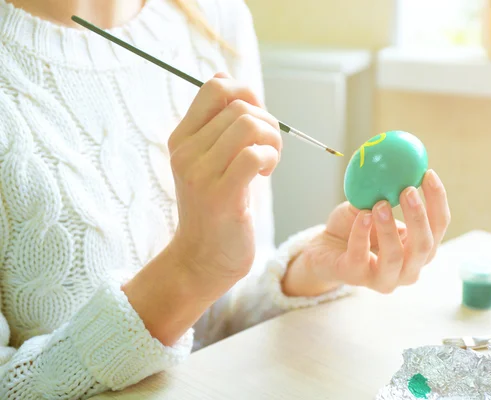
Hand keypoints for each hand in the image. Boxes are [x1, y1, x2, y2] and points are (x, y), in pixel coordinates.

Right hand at [167, 72, 281, 283]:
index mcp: (182, 138)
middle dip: (268, 122)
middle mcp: (186, 151)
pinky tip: (265, 175)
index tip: (257, 119)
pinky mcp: (220, 195)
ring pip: (249, 126)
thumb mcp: (210, 160)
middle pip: (239, 106)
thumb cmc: (216, 207)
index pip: (214, 86)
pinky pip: (255, 155)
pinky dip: (270, 159)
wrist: (202, 259)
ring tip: (268, 161)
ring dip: (272, 140)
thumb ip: (217, 123)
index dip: (246, 93)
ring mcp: (200, 173)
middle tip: (268, 149)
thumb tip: (224, 76)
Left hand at [282, 170, 449, 295]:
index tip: (428, 174)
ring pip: (395, 257)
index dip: (438, 201)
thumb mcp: (374, 204)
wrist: (324, 248)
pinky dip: (362, 234)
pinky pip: (361, 256)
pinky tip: (362, 216)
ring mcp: (383, 279)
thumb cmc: (355, 226)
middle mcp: (408, 269)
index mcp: (419, 250)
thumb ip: (389, 190)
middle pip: (424, 246)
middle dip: (418, 217)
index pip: (438, 227)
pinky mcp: (356, 278)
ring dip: (389, 228)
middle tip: (408, 190)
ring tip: (380, 203)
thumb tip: (401, 161)